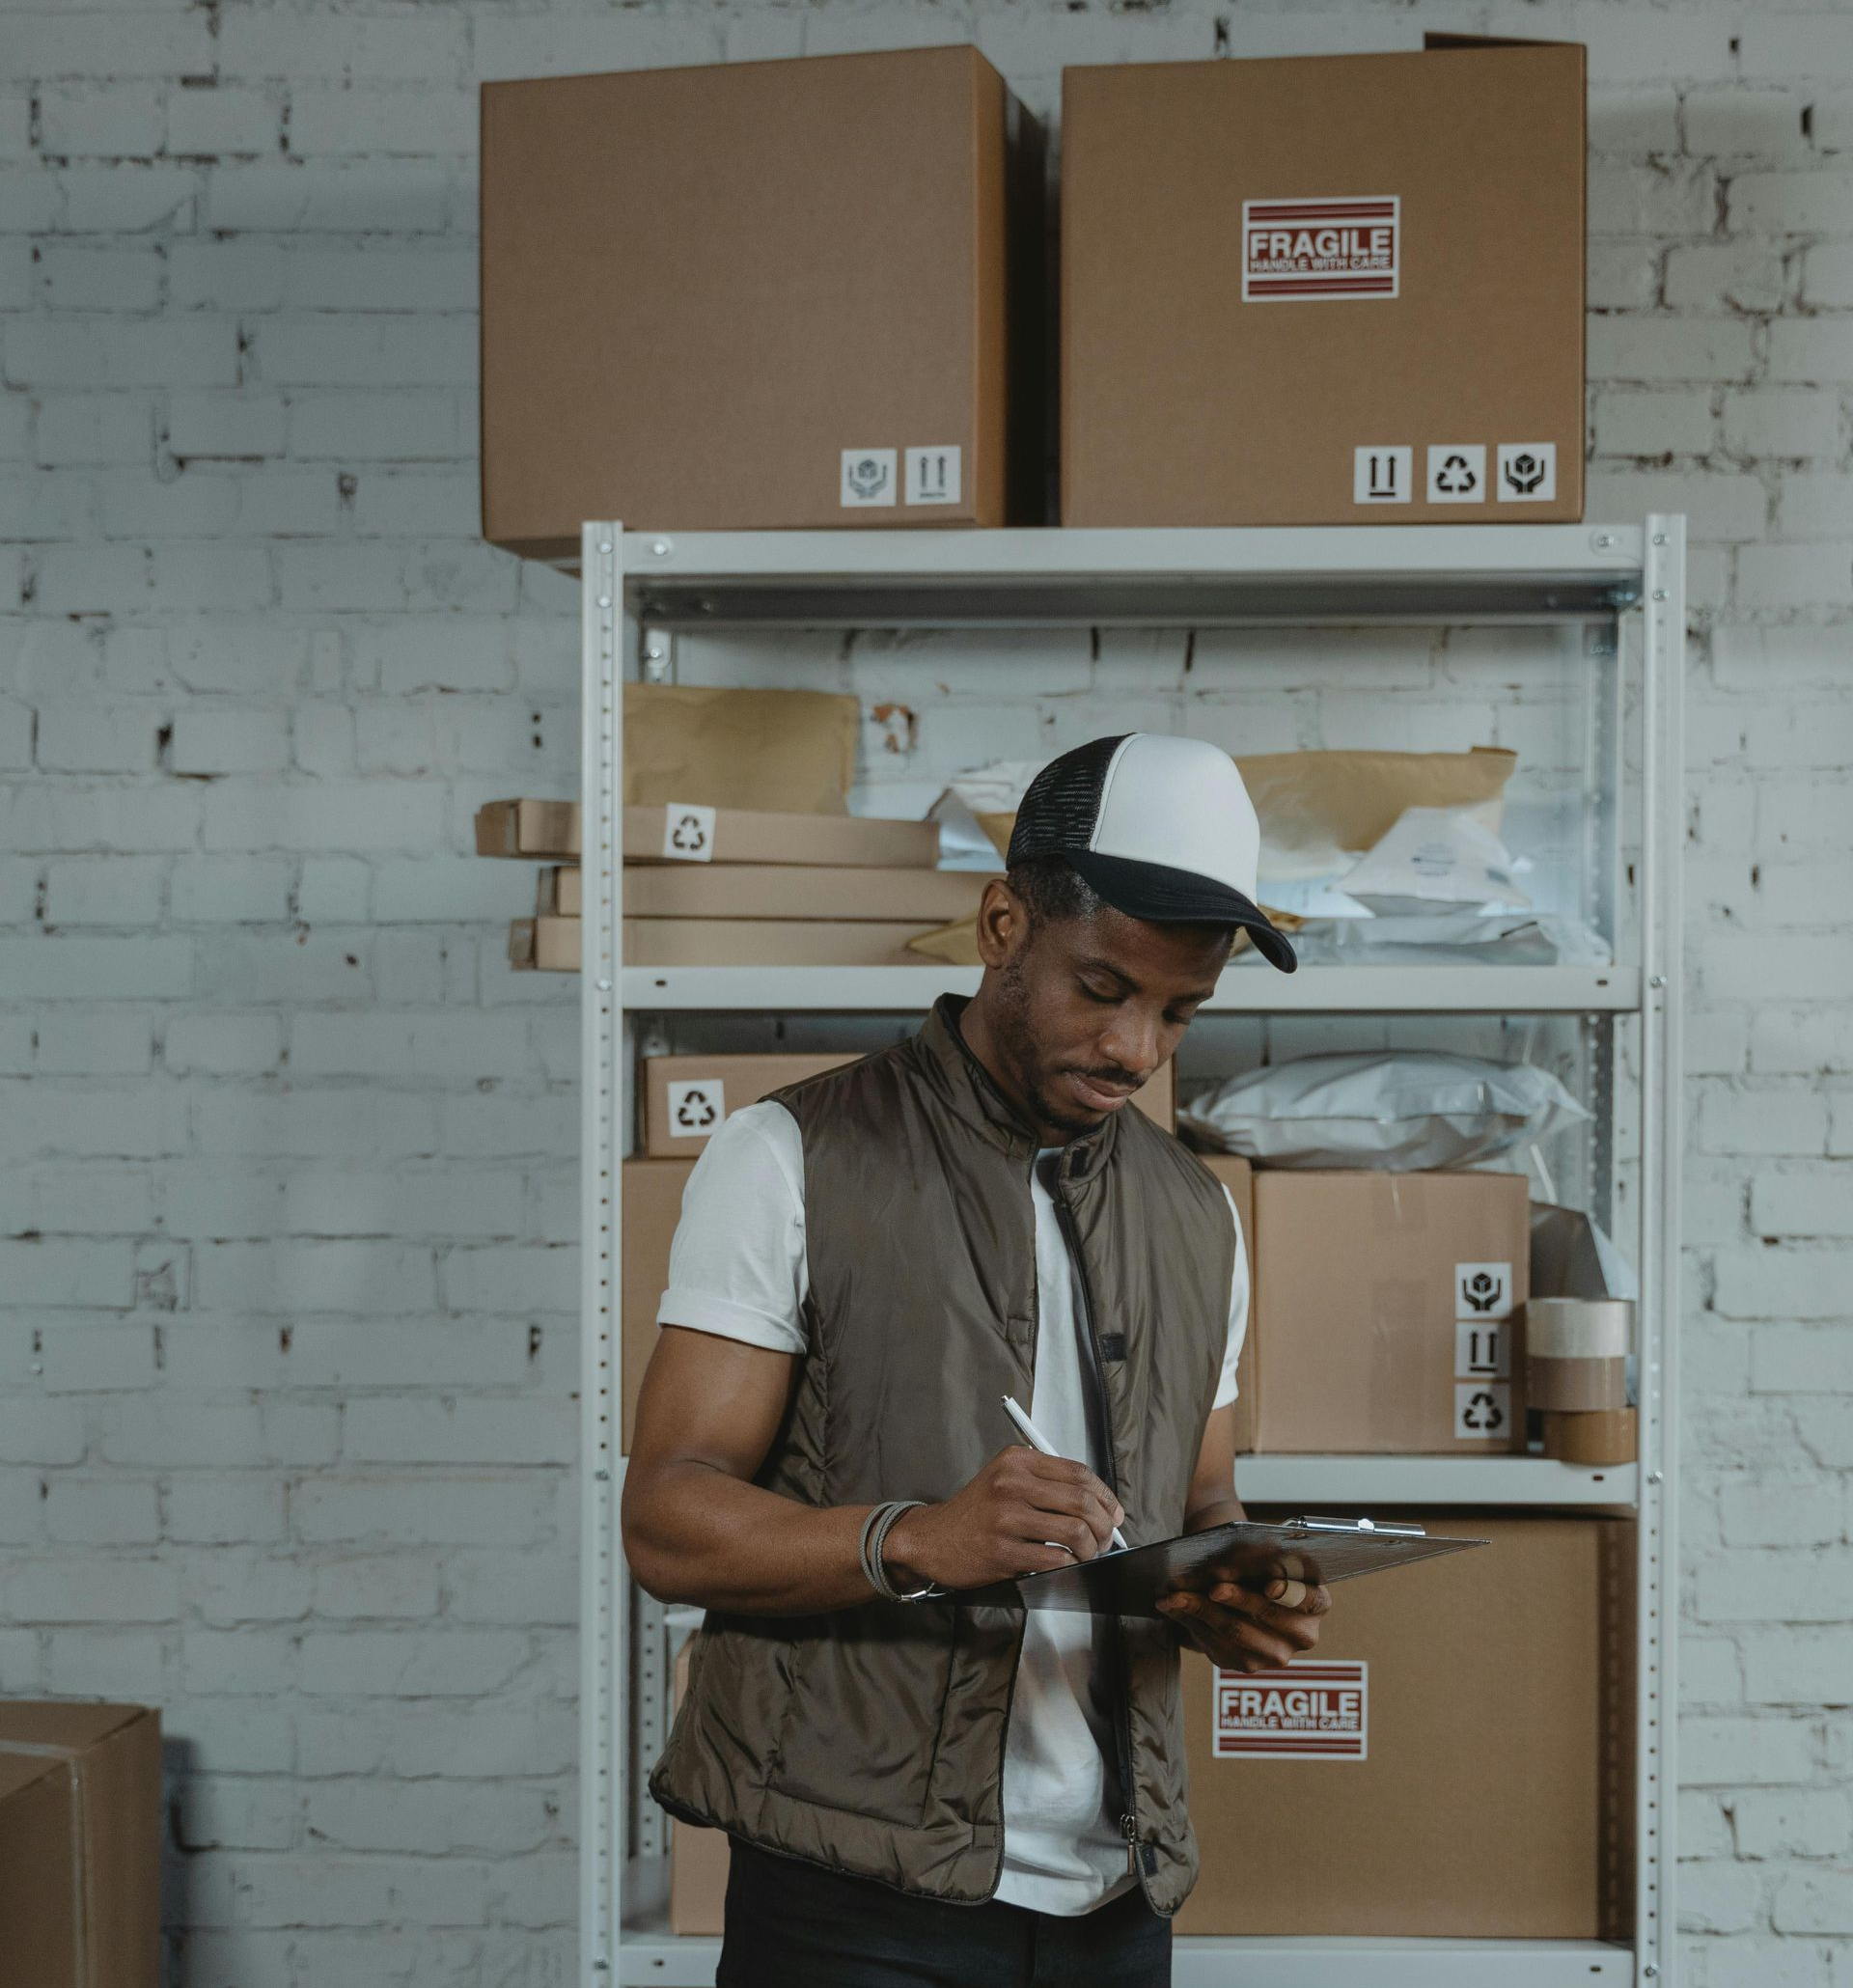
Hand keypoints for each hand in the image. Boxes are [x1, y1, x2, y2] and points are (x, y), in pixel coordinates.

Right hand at [883, 1446, 1124, 1591]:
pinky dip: (1068, 1564)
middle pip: (1082, 1502)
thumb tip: (1100, 1505)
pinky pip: (1055, 1558)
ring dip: (1090, 1548)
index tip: (1114, 1512)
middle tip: (1105, 1539)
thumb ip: (1047, 1484)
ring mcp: (1006, 1518)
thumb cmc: (976, 1512)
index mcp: (1016, 1461)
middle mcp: (1011, 1484)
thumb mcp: (1005, 1479)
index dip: (1105, 1495)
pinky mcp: (1003, 1551)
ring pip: (1074, 1531)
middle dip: (1104, 1526)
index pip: (1078, 1472)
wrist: (932, 1539)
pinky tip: (1064, 1563)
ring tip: (1087, 1554)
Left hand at [1156, 1573, 1330, 1670]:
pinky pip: (1216, 1644)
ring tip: (1176, 1595)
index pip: (1310, 1599)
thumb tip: (1231, 1554)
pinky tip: (1172, 1606)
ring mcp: (1275, 1654)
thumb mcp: (1261, 1558)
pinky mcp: (1246, 1664)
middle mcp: (1302, 1634)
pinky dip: (1190, 1621)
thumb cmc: (1255, 1567)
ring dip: (1201, 1610)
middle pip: (1266, 1615)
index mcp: (1317, 1603)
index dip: (1291, 1593)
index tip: (1270, 1585)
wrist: (1241, 1592)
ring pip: (1235, 1631)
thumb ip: (1255, 1557)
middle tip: (1212, 1587)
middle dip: (1236, 1598)